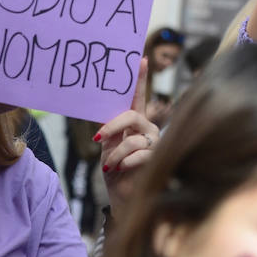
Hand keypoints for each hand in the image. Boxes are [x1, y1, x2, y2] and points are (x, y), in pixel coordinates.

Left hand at [97, 58, 158, 218]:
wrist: (122, 197)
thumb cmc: (115, 170)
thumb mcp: (107, 146)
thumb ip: (108, 129)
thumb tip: (99, 113)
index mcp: (135, 122)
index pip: (137, 97)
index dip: (139, 78)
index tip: (140, 59)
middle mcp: (148, 129)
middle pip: (132, 115)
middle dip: (112, 126)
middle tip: (99, 138)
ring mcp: (155, 143)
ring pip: (132, 139)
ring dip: (116, 155)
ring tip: (110, 166)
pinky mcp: (157, 158)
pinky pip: (138, 154)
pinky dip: (124, 163)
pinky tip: (120, 170)